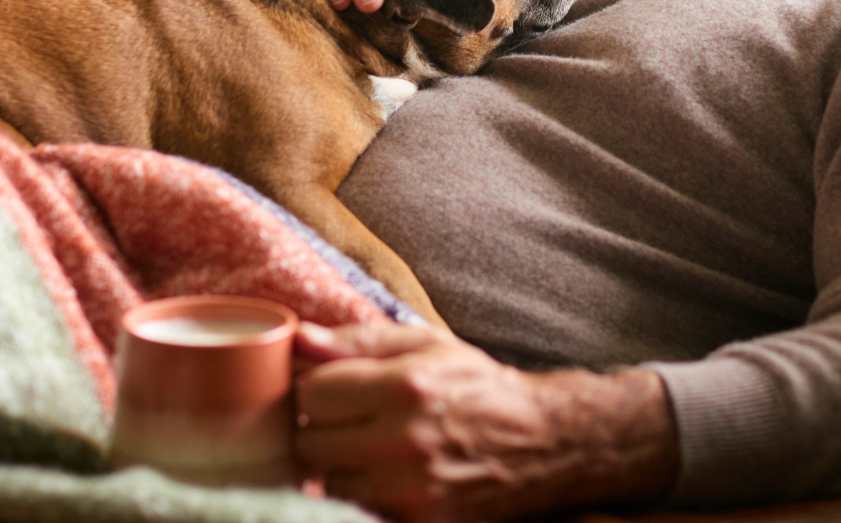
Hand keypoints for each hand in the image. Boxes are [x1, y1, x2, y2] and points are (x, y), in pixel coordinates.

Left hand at [293, 322, 678, 521]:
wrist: (541, 441)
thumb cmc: (476, 384)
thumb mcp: (426, 344)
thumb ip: (359, 340)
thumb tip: (299, 337)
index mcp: (405, 385)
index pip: (312, 394)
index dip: (315, 388)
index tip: (331, 388)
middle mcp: (405, 440)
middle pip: (310, 441)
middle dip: (318, 426)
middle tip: (345, 417)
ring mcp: (411, 489)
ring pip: (327, 480)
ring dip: (336, 462)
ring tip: (366, 443)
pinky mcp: (419, 521)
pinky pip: (356, 507)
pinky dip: (361, 490)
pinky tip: (383, 470)